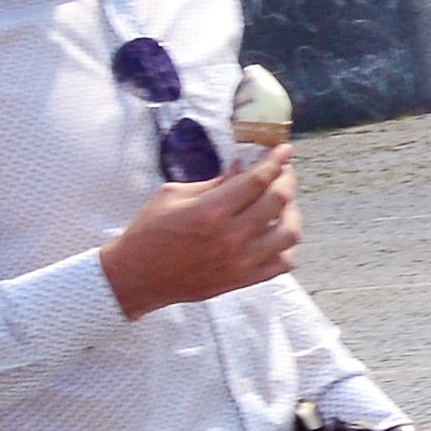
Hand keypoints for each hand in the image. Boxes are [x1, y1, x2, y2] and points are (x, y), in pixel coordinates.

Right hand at [104, 148, 301, 316]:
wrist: (138, 276)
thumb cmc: (150, 231)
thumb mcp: (173, 195)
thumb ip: (214, 182)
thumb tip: (242, 166)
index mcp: (211, 211)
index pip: (257, 180)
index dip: (275, 161)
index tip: (283, 150)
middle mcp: (231, 237)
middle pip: (278, 201)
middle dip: (286, 179)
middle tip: (284, 170)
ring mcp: (241, 262)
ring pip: (289, 233)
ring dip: (292, 212)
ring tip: (283, 202)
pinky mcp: (244, 280)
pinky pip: (283, 263)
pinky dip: (288, 245)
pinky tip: (279, 232)